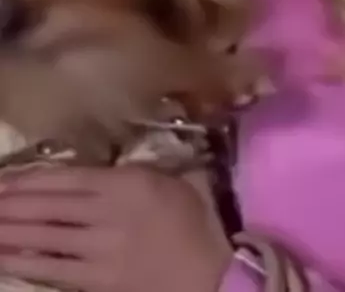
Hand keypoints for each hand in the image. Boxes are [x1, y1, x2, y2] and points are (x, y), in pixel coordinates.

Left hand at [0, 165, 231, 290]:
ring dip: (11, 233)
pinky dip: (28, 265)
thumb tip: (90, 175)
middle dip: (11, 204)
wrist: (211, 274)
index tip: (3, 179)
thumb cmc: (194, 221)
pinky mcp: (99, 282)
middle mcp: (107, 213)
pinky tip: (8, 260)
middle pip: (49, 207)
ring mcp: (101, 250)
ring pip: (46, 238)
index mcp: (125, 183)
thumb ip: (128, 175)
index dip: (30, 179)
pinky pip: (56, 271)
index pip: (65, 178)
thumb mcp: (167, 181)